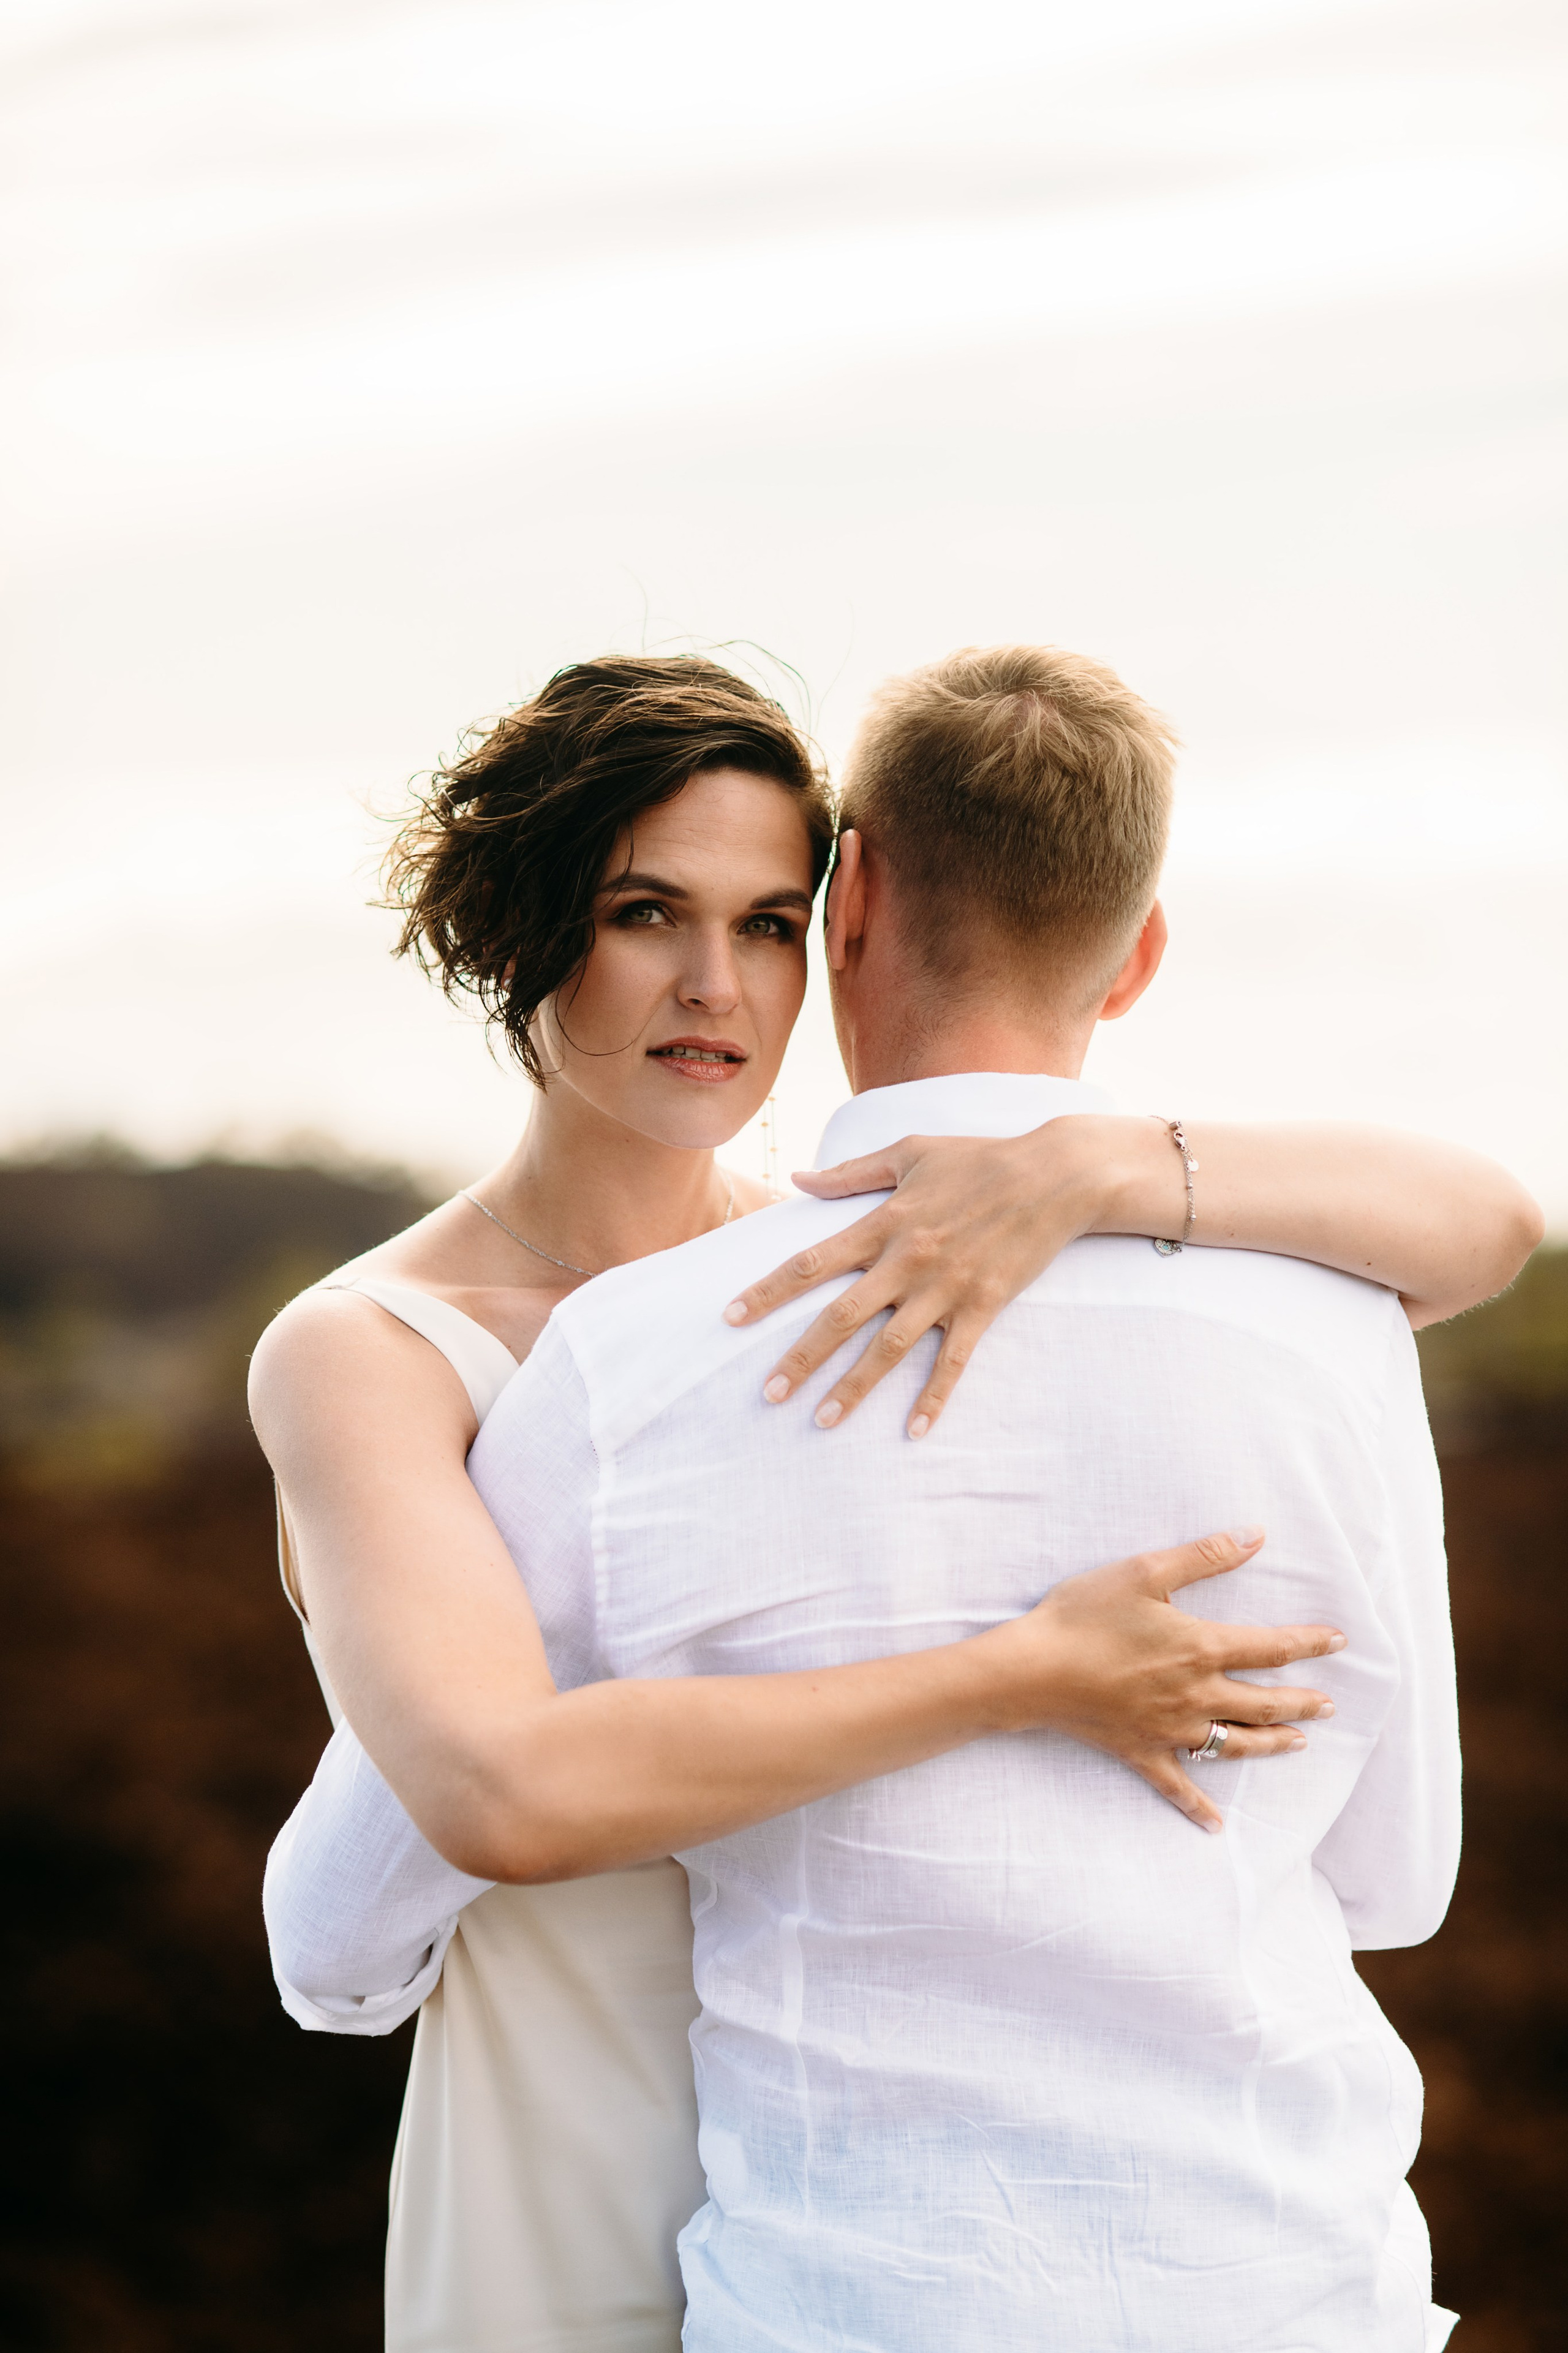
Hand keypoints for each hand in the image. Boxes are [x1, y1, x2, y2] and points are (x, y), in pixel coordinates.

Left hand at [723, 1119, 1125, 1436]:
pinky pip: (954, 1361)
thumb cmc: (979, 1158)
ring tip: (822, 1421)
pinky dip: (934, 1397)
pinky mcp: (983, 1306)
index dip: (768, 1291)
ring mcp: (946, 1287)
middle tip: (769, 1394)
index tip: (731, 1318)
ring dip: (855, 1387)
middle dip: (802, 1357)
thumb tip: (798, 1178)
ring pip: (890, 1347)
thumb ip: (850, 1172)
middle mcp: (908, 1260)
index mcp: (884, 1222)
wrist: (1055, 1175)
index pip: (811, 1262)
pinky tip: (914, 1431)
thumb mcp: (910, 1151)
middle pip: (842, 1316)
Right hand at [977, 1528, 1342, 1833]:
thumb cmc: (1086, 1615)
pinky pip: (1176, 1785)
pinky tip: (1216, 1825)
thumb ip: (1204, 1556)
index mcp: (1201, 1648)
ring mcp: (1170, 1729)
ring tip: (1298, 1743)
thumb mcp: (1145, 1572)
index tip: (1339, 1641)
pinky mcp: (1140, 1751)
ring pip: (1235, 1743)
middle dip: (1302, 1703)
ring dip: (1271, 1744)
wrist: (1032, 1669)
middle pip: (1264, 1702)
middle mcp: (1196, 1694)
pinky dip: (1198, 1807)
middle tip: (1329, 1705)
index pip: (1271, 1648)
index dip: (1308, 1643)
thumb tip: (1255, 1537)